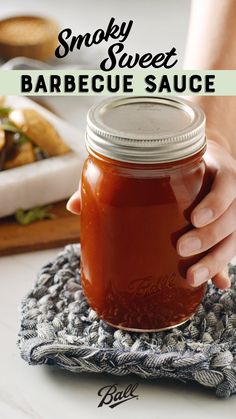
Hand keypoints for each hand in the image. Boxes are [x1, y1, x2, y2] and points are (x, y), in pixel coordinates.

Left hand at [67, 140, 235, 289]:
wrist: (207, 156)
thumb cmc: (176, 161)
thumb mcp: (157, 162)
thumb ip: (116, 180)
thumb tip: (73, 206)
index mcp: (216, 171)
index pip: (227, 186)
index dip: (215, 203)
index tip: (195, 218)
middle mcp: (229, 194)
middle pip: (231, 219)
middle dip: (208, 237)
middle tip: (181, 248)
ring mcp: (230, 213)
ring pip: (232, 239)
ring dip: (215, 261)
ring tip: (191, 278)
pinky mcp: (227, 229)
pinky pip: (230, 250)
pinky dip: (223, 269)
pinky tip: (217, 285)